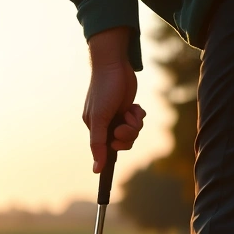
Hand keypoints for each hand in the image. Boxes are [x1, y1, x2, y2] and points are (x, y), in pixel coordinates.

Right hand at [83, 28, 145, 172]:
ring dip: (135, 123)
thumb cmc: (104, 90)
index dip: (115, 148)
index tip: (117, 148)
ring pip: (133, 132)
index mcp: (95, 128)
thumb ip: (98, 144)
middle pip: (123, 142)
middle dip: (129, 132)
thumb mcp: (100, 118)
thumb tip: (95, 169)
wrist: (114, 64)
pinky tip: (134, 106)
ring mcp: (117, 116)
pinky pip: (137, 120)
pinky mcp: (127, 108)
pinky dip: (138, 114)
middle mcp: (105, 124)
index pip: (106, 149)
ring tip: (131, 111)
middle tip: (126, 121)